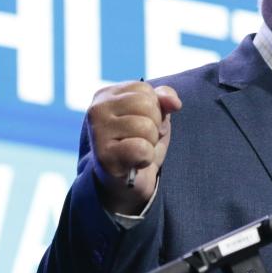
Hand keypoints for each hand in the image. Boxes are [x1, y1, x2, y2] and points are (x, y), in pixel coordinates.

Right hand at [87, 81, 180, 215]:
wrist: (126, 183)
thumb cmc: (139, 143)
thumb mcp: (155, 115)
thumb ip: (163, 99)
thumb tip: (174, 102)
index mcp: (106, 95)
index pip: (145, 89)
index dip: (154, 109)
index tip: (141, 124)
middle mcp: (97, 110)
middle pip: (147, 105)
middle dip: (154, 125)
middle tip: (141, 140)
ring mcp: (98, 132)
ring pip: (146, 127)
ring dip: (150, 143)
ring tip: (137, 151)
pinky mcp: (104, 156)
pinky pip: (141, 148)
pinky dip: (146, 158)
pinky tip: (135, 162)